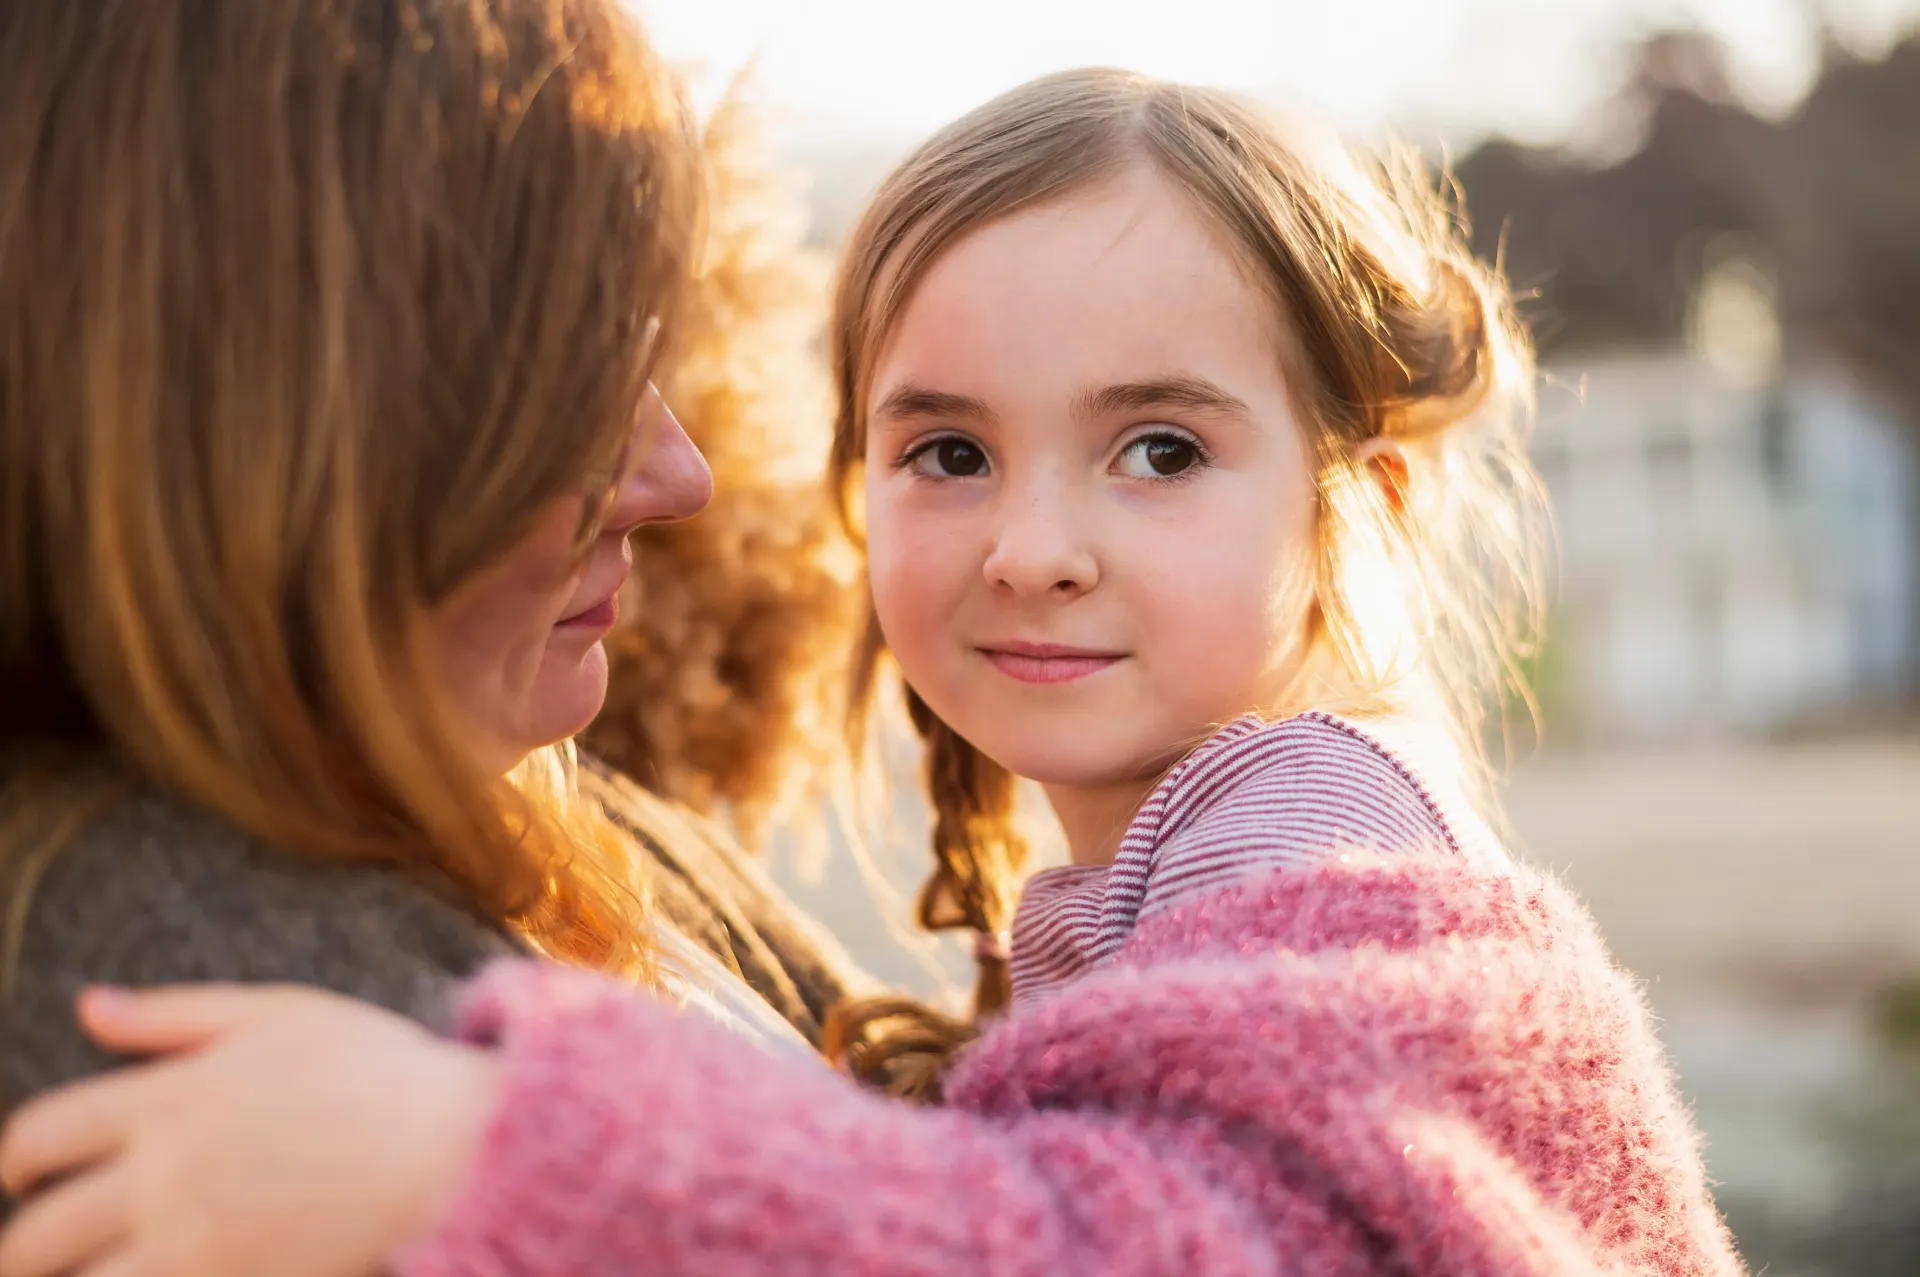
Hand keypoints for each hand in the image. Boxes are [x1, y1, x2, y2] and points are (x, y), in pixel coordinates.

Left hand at [0, 985, 501, 1276]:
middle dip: (20, 1252)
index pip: (40, 1136)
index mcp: (168, 1098)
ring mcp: (195, 1243)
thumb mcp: (280, 1013)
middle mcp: (164, 1176)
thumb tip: (86, 1004)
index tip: (21, 1177)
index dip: (14, 1162)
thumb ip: (176, 1014)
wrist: (454, 1144)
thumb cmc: (377, 1069)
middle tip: (33, 1255)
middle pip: (37, 1236)